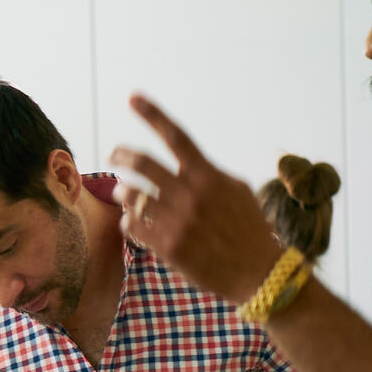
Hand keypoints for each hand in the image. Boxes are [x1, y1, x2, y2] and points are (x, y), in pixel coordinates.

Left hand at [109, 94, 279, 303]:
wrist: (258, 273)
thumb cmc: (249, 230)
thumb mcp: (237, 191)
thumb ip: (209, 175)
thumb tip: (185, 165)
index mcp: (209, 176)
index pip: (177, 136)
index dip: (152, 114)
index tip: (132, 97)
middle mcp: (191, 194)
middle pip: (143, 164)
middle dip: (121, 155)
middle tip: (113, 155)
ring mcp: (178, 221)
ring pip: (131, 195)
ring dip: (121, 191)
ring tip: (121, 192)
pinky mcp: (168, 247)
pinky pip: (132, 226)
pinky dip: (127, 221)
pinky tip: (131, 221)